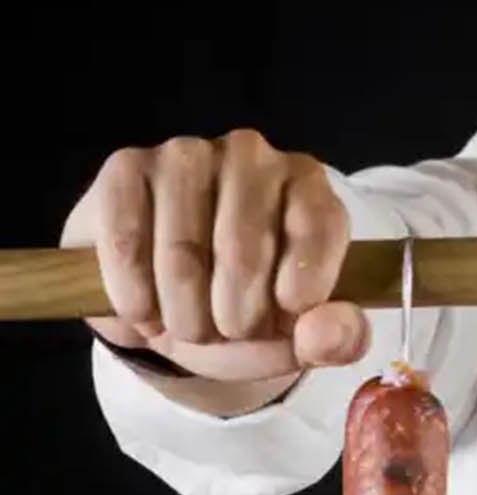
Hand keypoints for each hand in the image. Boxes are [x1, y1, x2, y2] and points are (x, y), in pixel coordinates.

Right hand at [60, 129, 367, 382]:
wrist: (163, 297)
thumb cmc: (243, 307)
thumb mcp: (297, 336)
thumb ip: (334, 339)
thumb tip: (329, 334)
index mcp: (309, 185)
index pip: (318, 231)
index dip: (300, 294)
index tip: (284, 319)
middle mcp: (252, 155)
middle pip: (244, 252)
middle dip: (234, 319)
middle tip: (226, 333)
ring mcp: (186, 155)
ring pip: (182, 256)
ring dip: (183, 317)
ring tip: (188, 326)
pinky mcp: (125, 170)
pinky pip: (127, 247)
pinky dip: (135, 299)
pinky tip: (145, 310)